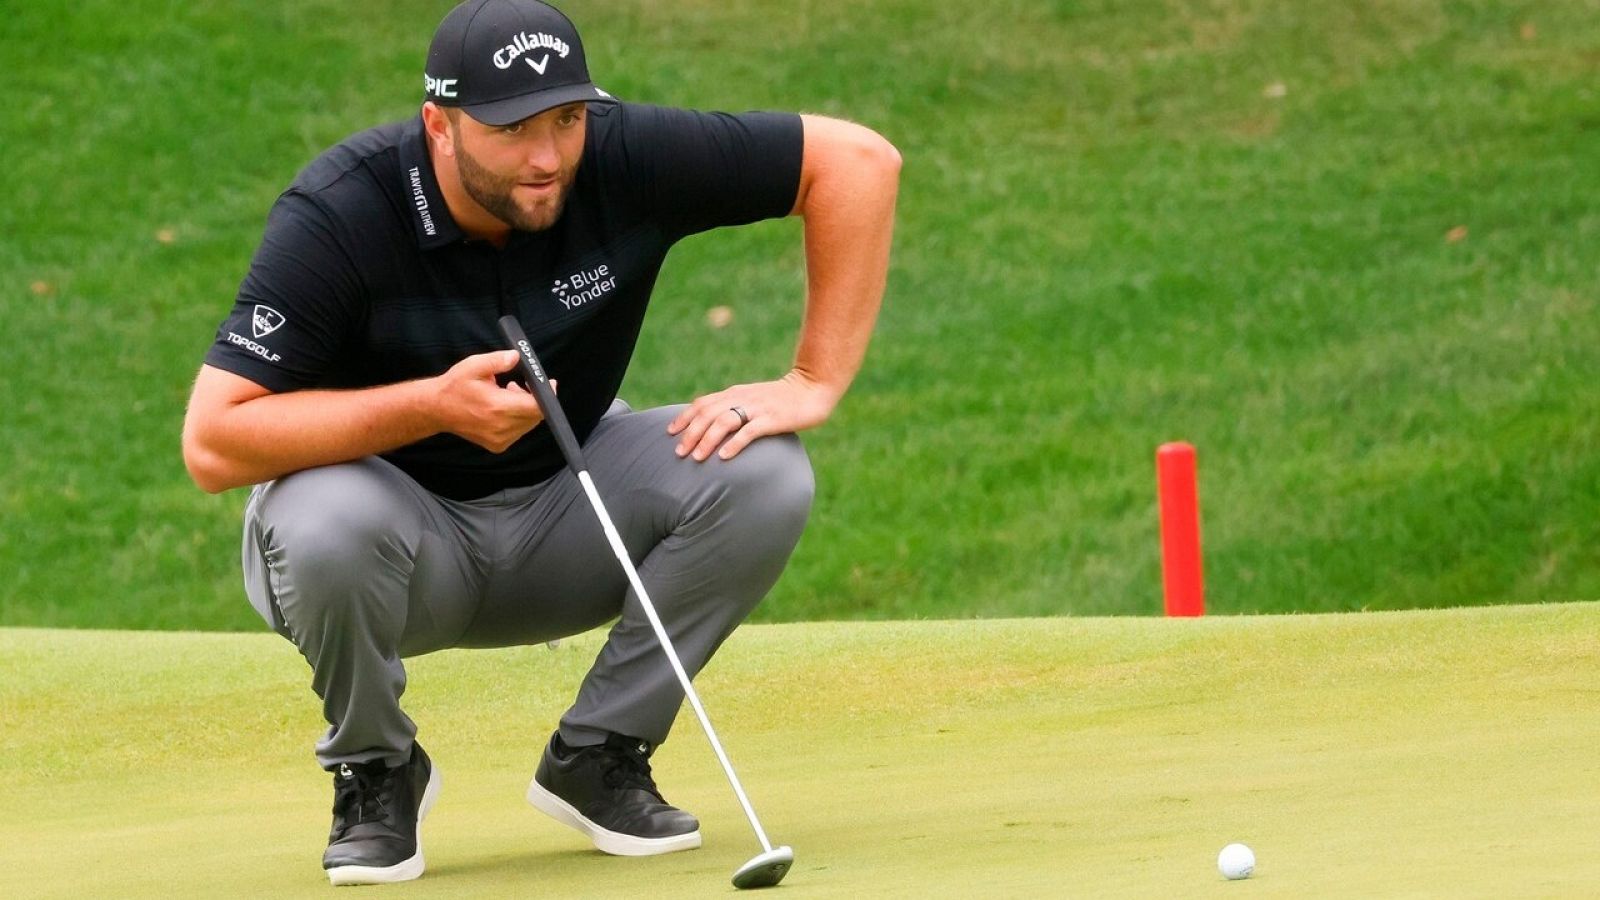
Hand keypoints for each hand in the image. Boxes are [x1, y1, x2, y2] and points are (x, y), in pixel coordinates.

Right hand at [430, 350, 548, 452]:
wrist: (437, 409)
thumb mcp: (473, 366)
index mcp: (497, 407)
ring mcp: (499, 439)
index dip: (546, 395)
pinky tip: (503, 408)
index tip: (548, 383)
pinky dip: (517, 419)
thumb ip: (497, 360)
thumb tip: (516, 356)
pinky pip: (518, 431)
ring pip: (528, 424)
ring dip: (525, 408)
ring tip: (508, 394)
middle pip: (535, 416)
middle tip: (520, 385)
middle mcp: (500, 427)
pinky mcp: (497, 445)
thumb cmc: (455, 386)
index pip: (536, 407)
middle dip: (534, 399)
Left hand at [668, 371, 839, 460]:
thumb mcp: (753, 399)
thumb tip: (713, 426)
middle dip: (690, 433)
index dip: (684, 417)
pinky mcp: (772, 419)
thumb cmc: (782, 399)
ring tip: (696, 457)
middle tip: (679, 453)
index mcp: (735, 393)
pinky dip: (734, 443)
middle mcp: (742, 398)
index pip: (702, 403)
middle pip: (708, 414)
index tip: (670, 432)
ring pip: (724, 422)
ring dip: (707, 439)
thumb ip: (735, 408)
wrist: (811, 387)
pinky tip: (724, 456)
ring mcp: (757, 408)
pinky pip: (749, 431)